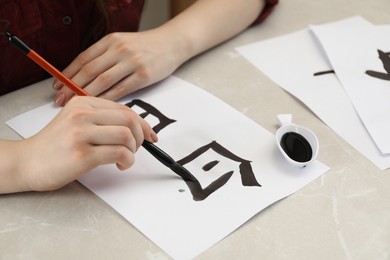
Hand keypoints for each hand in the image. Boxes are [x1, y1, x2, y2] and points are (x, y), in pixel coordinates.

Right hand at [18, 96, 156, 191]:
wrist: (27, 162)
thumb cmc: (55, 146)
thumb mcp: (76, 122)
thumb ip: (101, 120)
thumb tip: (136, 127)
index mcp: (83, 104)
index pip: (124, 109)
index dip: (142, 123)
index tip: (150, 135)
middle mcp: (82, 114)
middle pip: (128, 119)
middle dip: (140, 136)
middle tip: (137, 148)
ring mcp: (81, 133)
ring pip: (126, 135)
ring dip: (133, 150)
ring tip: (125, 158)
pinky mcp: (82, 154)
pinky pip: (119, 153)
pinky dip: (127, 160)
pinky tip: (120, 165)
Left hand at [53, 30, 184, 104]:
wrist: (171, 43)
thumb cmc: (145, 47)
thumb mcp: (122, 43)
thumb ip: (104, 56)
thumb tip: (81, 76)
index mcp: (111, 41)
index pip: (84, 58)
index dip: (67, 73)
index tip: (57, 87)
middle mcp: (120, 49)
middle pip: (90, 70)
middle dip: (71, 87)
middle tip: (60, 100)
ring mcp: (132, 62)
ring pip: (103, 81)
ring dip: (86, 94)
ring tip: (74, 105)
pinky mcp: (144, 76)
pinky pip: (121, 90)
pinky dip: (107, 99)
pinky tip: (98, 107)